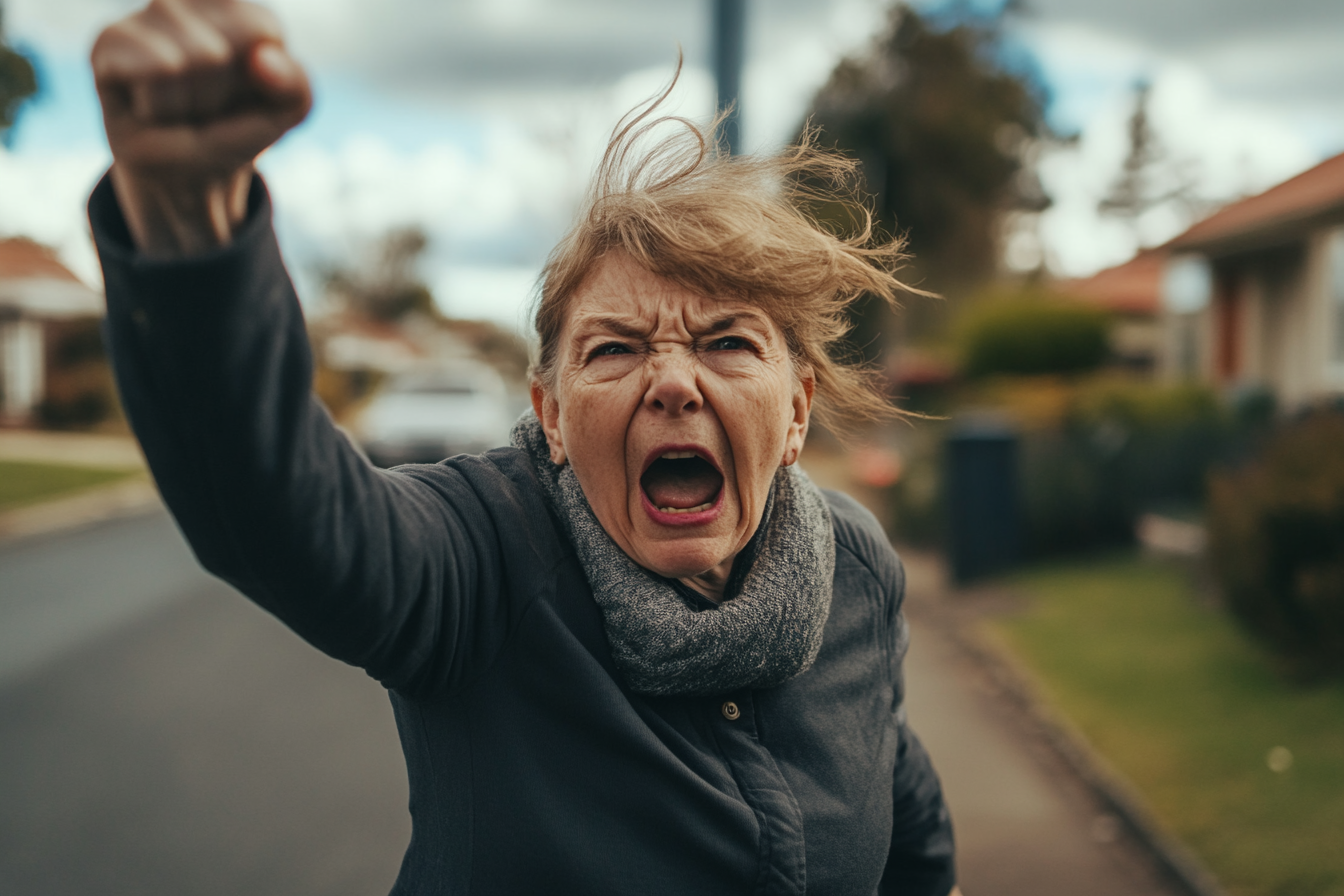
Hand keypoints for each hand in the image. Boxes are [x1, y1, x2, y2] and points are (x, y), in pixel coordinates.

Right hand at [91, 0, 310, 255]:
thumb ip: (296, 88)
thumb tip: (262, 60)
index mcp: (242, 10)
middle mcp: (191, 0)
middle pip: (217, 51)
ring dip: (188, 105)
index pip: (260, 28)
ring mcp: (148, 14)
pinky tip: (152, 108)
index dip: (261, 79)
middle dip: (219, 96)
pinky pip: (149, 68)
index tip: (248, 92)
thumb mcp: (286, 114)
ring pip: (182, 62)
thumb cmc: (239, 129)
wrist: (189, 171)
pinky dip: (158, 107)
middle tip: (211, 107)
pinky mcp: (110, 39)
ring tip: (184, 109)